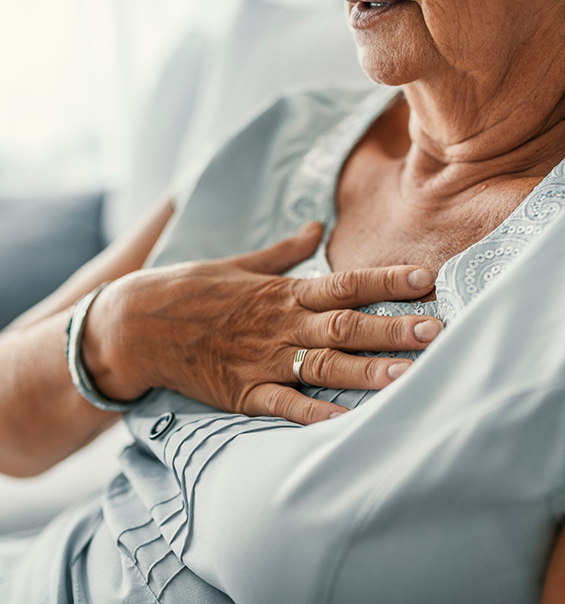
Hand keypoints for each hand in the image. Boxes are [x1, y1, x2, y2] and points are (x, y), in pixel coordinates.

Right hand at [82, 223, 442, 423]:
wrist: (138, 324)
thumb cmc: (191, 289)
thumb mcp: (239, 264)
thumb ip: (283, 250)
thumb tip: (316, 226)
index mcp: (281, 292)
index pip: (344, 283)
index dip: (386, 281)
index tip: (425, 280)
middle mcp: (279, 325)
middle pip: (344, 326)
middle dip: (391, 329)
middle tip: (435, 331)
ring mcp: (261, 360)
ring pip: (322, 367)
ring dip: (365, 372)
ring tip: (406, 376)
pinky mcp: (242, 392)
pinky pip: (283, 405)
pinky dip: (314, 415)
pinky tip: (346, 423)